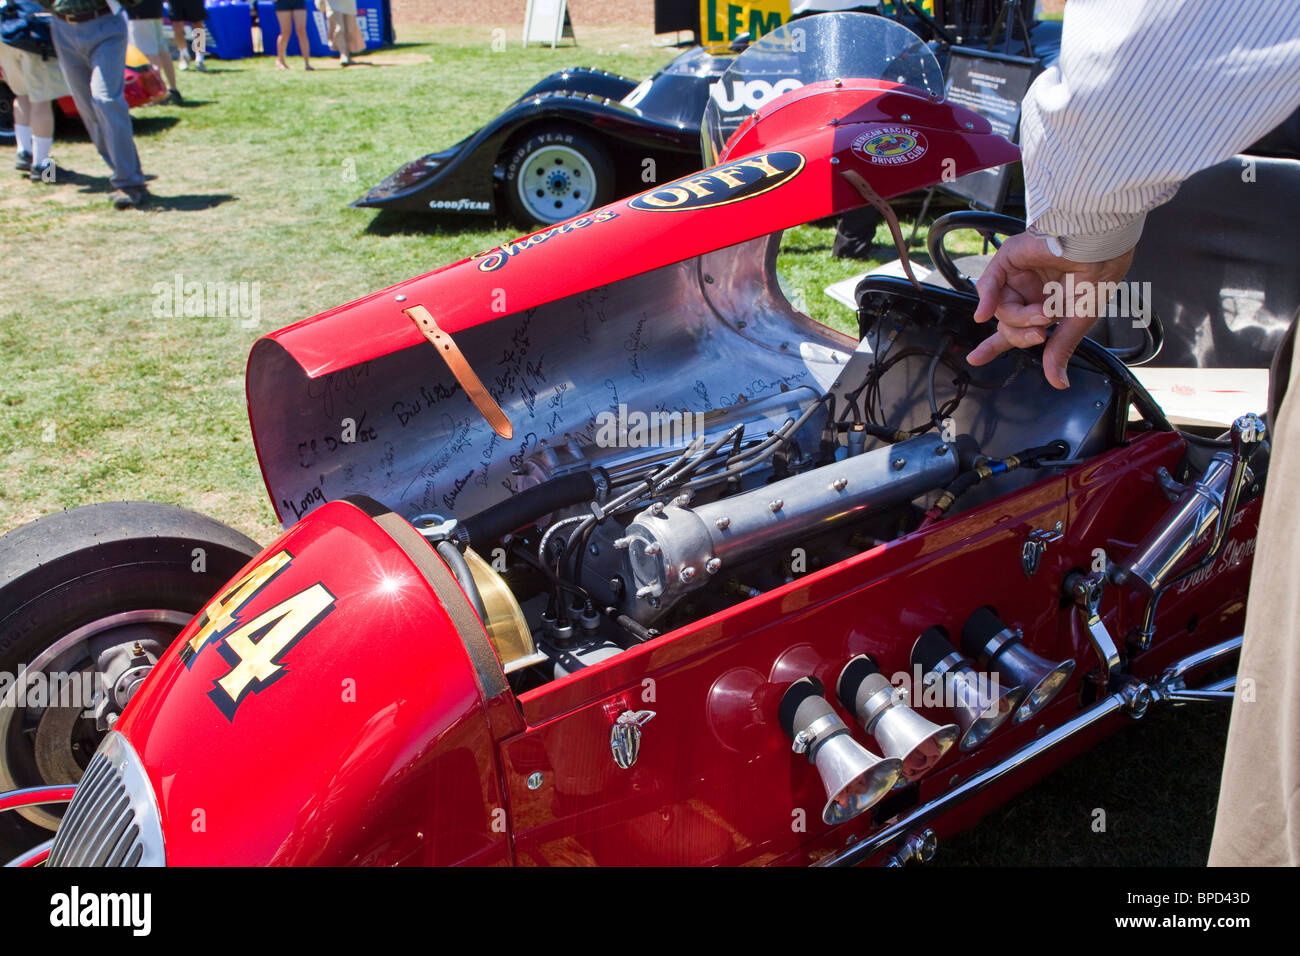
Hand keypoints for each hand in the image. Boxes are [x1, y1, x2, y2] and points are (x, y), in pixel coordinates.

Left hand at [966, 232, 1134, 388]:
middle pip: (1007, 326)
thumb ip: (1060, 348)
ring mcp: (1018, 276)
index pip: (1016, 330)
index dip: (995, 345)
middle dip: (1020, 336)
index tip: (975, 358)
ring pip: (1001, 311)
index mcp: (1046, 305)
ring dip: (1020, 318)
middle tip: (1041, 333)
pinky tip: (985, 313)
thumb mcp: (1079, 319)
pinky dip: (986, 301)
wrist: (1101, 242)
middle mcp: (1030, 291)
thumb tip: (1058, 382)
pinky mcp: (1009, 260)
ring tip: (1044, 312)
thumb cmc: (1100, 272)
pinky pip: (988, 285)